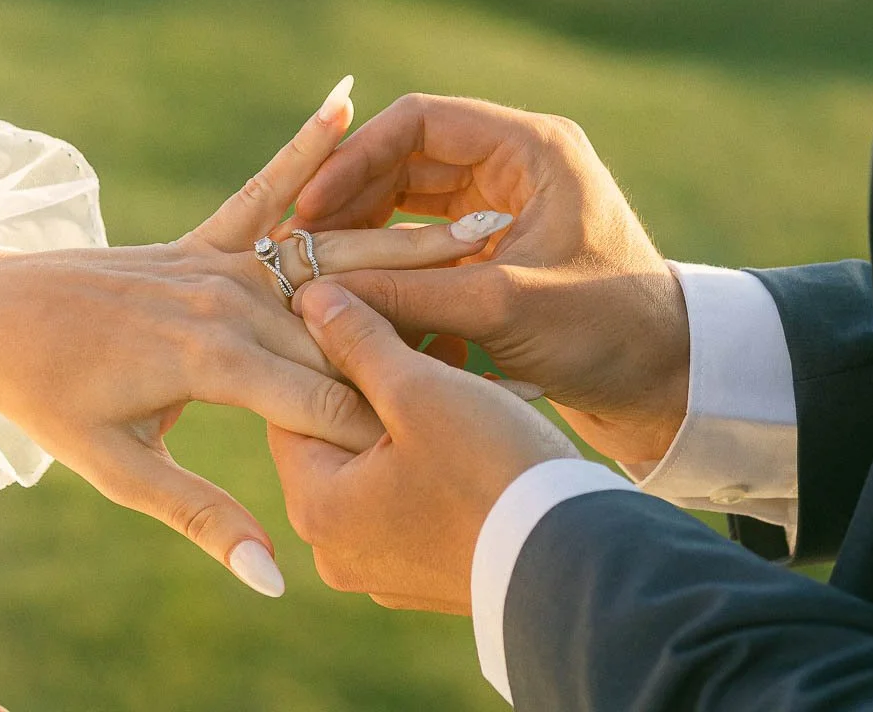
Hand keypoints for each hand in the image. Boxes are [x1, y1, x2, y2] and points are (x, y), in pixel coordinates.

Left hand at [0, 79, 509, 595]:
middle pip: (349, 318)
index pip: (324, 397)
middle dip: (435, 318)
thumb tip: (272, 578)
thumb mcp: (119, 468)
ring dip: (412, 236)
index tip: (473, 426)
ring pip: (332, 250)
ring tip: (488, 217)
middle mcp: (224, 296)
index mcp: (210, 359)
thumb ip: (202, 519)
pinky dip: (305, 145)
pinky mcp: (203, 234)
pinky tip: (348, 98)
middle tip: (524, 299)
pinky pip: (265, 188)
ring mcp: (217, 256)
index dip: (394, 419)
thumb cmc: (48, 399)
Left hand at [268, 281, 578, 612]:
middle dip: (384, 378)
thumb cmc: (490, 470)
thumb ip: (359, 340)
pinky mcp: (433, 575)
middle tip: (425, 331)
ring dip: (418, 409)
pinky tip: (483, 409)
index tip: (369, 313)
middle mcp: (338, 550)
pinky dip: (441, 453)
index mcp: (317, 508)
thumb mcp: (419, 389)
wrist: (579, 566)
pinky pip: (419, 498)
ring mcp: (387, 569)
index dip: (328, 351)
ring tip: (462, 359)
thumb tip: (310, 298)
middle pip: (340, 437)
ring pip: (385, 463)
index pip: (292, 408)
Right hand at [292, 94, 690, 467]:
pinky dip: (394, 267)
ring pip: (412, 203)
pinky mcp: (500, 253)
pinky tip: (357, 299)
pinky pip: (428, 243)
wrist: (675, 383)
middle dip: (351, 200)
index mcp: (531, 148)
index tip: (310, 206)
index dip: (356, 159)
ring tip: (317, 271)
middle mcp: (517, 167)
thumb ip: (411, 294)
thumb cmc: (609, 331)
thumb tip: (315, 295)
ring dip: (366, 235)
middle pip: (407, 160)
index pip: (420, 122)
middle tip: (299, 245)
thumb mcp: (504, 307)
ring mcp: (508, 209)